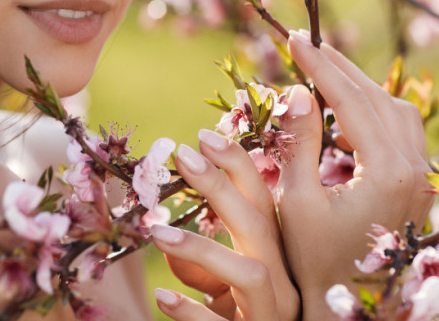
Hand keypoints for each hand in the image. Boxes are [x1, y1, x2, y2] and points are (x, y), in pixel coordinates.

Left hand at [151, 132, 299, 320]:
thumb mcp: (223, 291)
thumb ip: (205, 263)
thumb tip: (167, 233)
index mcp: (278, 258)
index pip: (264, 201)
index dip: (237, 165)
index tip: (201, 135)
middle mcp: (283, 283)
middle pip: (259, 226)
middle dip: (221, 187)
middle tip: (182, 155)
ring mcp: (271, 316)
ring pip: (250, 274)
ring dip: (202, 249)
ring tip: (155, 233)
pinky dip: (192, 312)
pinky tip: (161, 297)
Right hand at [277, 30, 432, 319]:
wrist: (346, 309)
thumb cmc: (315, 261)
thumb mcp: (298, 201)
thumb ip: (300, 142)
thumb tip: (298, 90)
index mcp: (387, 173)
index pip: (352, 101)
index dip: (320, 66)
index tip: (294, 39)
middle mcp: (415, 171)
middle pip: (379, 98)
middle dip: (341, 68)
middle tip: (306, 44)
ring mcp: (422, 180)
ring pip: (397, 111)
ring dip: (360, 88)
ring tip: (322, 73)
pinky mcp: (417, 187)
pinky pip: (403, 132)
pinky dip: (374, 112)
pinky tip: (345, 116)